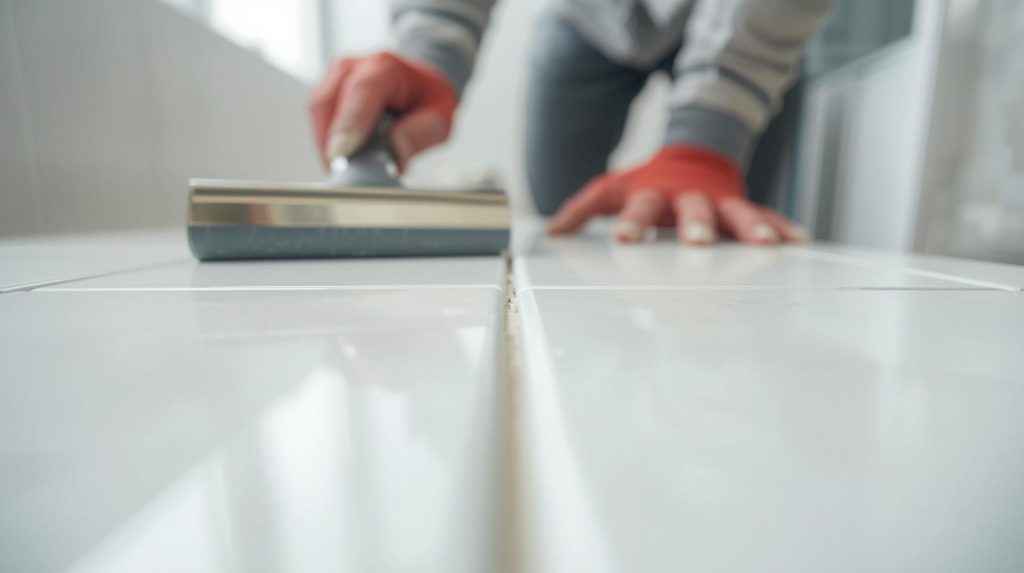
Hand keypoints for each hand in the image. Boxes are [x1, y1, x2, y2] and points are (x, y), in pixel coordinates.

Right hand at [309, 52, 457, 170]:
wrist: (418, 85)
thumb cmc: (427, 99)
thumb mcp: (440, 117)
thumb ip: (420, 133)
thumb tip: (395, 153)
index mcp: (386, 67)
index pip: (361, 92)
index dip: (349, 125)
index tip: (342, 155)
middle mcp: (355, 67)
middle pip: (329, 103)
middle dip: (333, 143)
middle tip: (348, 175)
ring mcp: (336, 78)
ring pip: (319, 113)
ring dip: (328, 145)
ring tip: (351, 168)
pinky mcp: (326, 92)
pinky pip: (319, 120)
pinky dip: (328, 142)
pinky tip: (347, 156)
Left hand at [547, 146, 806, 244]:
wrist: (692, 157)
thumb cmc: (648, 185)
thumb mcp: (612, 190)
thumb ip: (580, 210)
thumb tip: (549, 233)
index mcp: (653, 196)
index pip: (639, 209)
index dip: (632, 224)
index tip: (623, 239)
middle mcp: (687, 198)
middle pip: (692, 210)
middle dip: (696, 226)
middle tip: (697, 242)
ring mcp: (719, 202)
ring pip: (736, 213)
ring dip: (749, 228)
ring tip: (766, 244)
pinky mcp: (744, 206)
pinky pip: (766, 214)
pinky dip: (781, 226)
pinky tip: (797, 241)